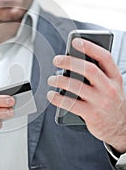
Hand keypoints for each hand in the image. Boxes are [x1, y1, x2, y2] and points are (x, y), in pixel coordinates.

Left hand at [47, 38, 125, 152]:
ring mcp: (101, 102)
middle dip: (70, 61)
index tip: (75, 42)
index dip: (90, 47)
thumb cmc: (110, 101)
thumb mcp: (111, 85)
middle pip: (88, 69)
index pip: (105, 57)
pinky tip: (52, 95)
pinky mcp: (92, 115)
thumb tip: (72, 60)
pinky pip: (70, 104)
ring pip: (77, 86)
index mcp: (115, 77)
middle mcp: (110, 88)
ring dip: (60, 80)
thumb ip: (98, 73)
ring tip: (52, 79)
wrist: (120, 127)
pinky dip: (57, 98)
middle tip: (57, 60)